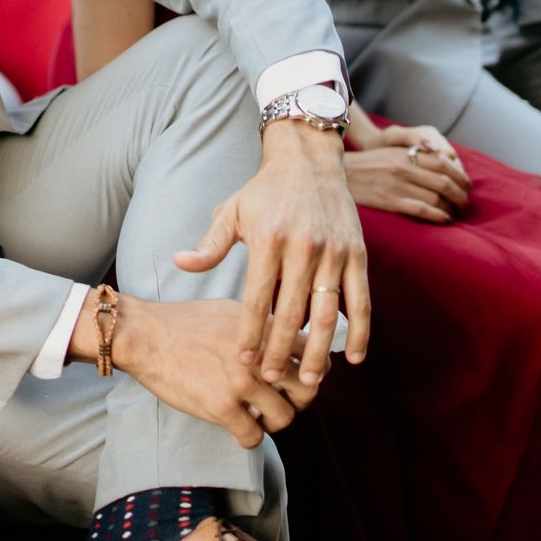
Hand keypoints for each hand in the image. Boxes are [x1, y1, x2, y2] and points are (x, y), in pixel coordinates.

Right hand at [108, 297, 313, 446]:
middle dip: (298, 401)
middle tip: (281, 401)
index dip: (312, 372)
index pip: (315, 356)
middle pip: (307, 391)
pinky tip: (237, 427)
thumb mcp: (232, 311)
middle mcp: (260, 357)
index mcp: (265, 330)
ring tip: (257, 416)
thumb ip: (262, 327)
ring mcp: (242, 383)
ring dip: (272, 421)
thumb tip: (284, 340)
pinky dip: (248, 436)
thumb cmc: (185, 322)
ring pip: (283, 418)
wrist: (146, 335)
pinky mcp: (222, 407)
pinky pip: (253, 436)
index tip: (298, 380)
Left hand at [177, 123, 368, 390]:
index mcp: (268, 240)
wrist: (308, 158)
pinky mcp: (356, 254)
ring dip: (320, 351)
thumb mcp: (231, 211)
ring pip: (327, 313)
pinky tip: (354, 358)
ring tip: (310, 382)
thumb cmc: (263, 190)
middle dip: (281, 350)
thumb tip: (180, 263)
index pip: (256, 299)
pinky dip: (359, 331)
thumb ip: (210, 244)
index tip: (244, 361)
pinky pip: (360, 300)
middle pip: (291, 313)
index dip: (250, 334)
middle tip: (272, 380)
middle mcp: (303, 248)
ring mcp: (333, 252)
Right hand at [343, 137, 470, 221]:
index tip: (468, 185)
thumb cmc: (368, 165)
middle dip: (461, 194)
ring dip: (451, 207)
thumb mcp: (391, 153)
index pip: (444, 163)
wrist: (339, 174)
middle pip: (444, 181)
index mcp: (406, 153)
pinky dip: (437, 215)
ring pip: (436, 197)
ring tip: (455, 213)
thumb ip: (415, 155)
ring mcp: (398, 184)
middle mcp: (404, 167)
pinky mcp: (390, 201)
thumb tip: (446, 163)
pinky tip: (444, 219)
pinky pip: (422, 209)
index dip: (461, 175)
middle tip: (466, 202)